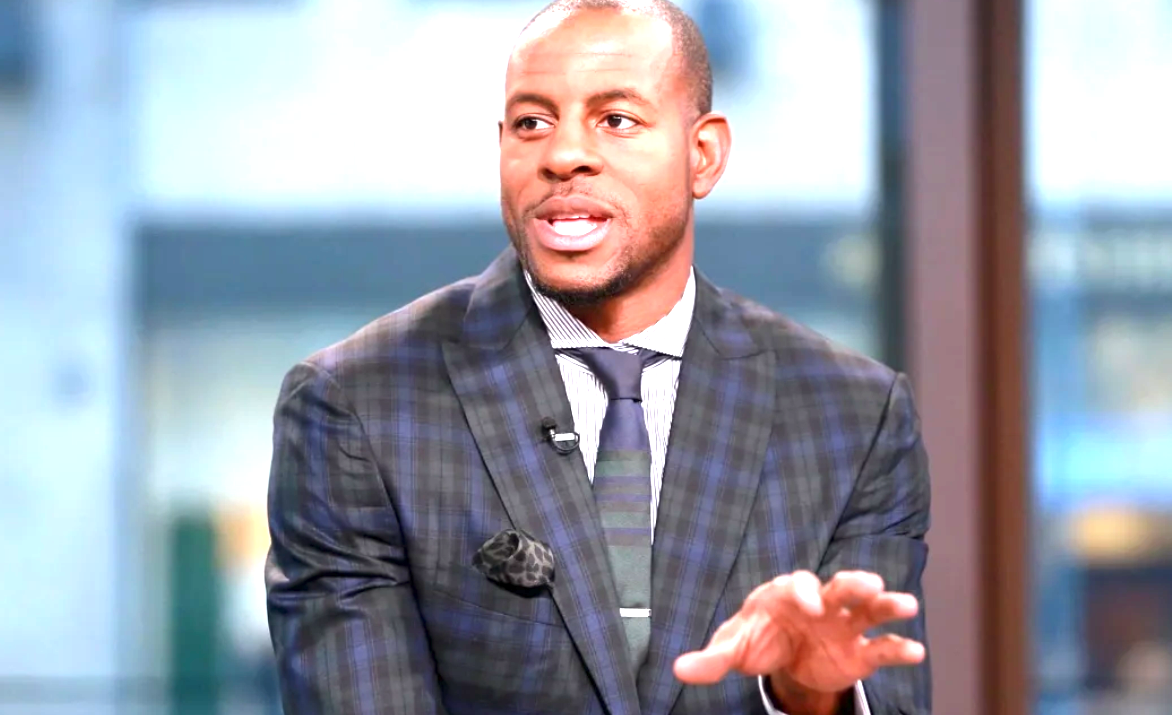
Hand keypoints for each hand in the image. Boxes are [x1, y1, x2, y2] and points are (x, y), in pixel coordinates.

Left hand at [672, 571, 923, 700]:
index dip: (803, 592)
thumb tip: (679, 670)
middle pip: (840, 586)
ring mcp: (844, 626)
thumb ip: (711, 659)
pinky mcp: (859, 652)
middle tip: (869, 585)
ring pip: (869, 608)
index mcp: (788, 594)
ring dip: (887, 604)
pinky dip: (899, 648)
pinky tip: (916, 652)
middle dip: (853, 584)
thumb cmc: (756, 639)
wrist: (781, 656)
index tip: (809, 607)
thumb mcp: (732, 648)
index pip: (798, 585)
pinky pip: (881, 648)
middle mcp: (822, 603)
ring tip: (905, 605)